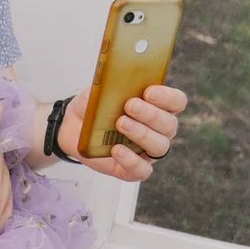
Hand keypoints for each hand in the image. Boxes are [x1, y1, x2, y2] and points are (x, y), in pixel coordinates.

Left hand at [61, 83, 187, 182]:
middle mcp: (158, 130)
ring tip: (120, 123)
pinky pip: (141, 170)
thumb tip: (118, 78)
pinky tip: (116, 149)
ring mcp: (147, 151)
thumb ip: (113, 83)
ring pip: (160, 147)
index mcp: (158, 107)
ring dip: (142, 134)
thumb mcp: (101, 89)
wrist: (73, 124)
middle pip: (169, 125)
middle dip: (151, 114)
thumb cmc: (94, 105)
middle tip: (129, 105)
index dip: (167, 97)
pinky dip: (131, 160)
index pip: (177, 102)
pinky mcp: (132, 169)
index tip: (148, 91)